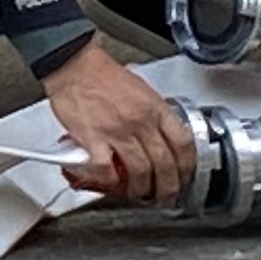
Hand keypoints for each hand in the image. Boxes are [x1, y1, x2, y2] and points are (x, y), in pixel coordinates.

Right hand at [42, 39, 197, 206]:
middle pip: (165, 164)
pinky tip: (109, 183)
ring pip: (140, 172)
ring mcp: (117, 132)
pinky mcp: (93, 139)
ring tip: (139, 195)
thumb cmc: (101, 73)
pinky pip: (106, 170)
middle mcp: (140, 121)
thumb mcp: (140, 88)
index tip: (185, 176)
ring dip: (141, 190)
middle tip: (166, 196)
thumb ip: (152, 111)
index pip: (183, 143)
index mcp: (154, 107)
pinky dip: (109, 182)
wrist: (72, 64)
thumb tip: (158, 131)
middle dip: (168, 187)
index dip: (187, 166)